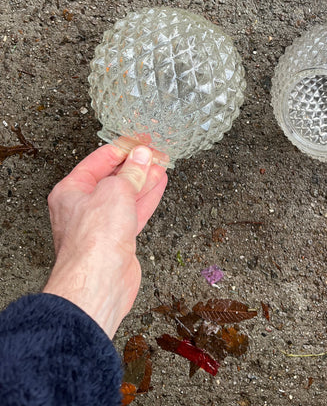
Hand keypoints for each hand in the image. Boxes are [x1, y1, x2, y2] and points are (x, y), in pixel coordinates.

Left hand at [43, 144, 167, 337]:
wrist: (99, 282)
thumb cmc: (93, 241)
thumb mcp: (115, 190)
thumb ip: (131, 171)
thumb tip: (141, 156)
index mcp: (70, 191)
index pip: (99, 160)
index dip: (123, 147)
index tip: (141, 140)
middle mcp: (82, 207)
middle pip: (112, 177)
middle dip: (135, 164)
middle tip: (154, 152)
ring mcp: (100, 224)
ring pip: (125, 195)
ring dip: (144, 179)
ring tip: (161, 165)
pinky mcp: (117, 239)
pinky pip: (134, 212)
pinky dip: (147, 198)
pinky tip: (158, 185)